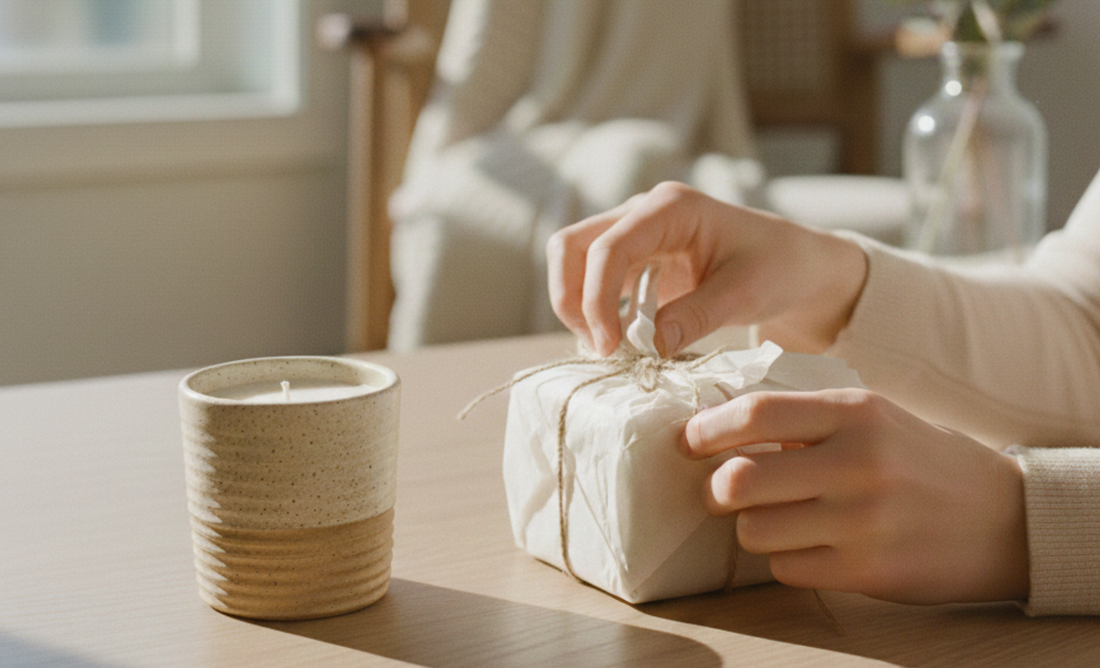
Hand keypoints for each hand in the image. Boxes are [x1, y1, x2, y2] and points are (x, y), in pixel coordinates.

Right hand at [546, 181, 867, 356]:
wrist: (797, 265)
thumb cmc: (779, 267)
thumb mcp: (746, 293)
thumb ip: (697, 316)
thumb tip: (650, 348)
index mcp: (670, 207)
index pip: (609, 247)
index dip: (597, 298)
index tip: (610, 347)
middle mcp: (642, 212)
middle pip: (571, 246)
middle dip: (572, 298)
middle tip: (600, 348)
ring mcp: (634, 234)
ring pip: (573, 261)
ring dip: (577, 307)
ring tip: (610, 348)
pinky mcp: (634, 260)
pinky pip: (592, 281)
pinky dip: (593, 312)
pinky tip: (618, 342)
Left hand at [682, 389, 1029, 604]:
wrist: (1003, 518)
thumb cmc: (920, 460)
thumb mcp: (872, 416)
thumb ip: (806, 419)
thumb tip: (721, 427)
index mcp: (855, 412)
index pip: (755, 413)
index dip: (707, 429)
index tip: (688, 441)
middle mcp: (857, 462)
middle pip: (740, 479)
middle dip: (714, 489)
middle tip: (718, 491)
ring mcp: (863, 520)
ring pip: (754, 530)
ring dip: (750, 527)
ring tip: (773, 519)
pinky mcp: (868, 569)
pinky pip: (786, 567)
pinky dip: (784, 558)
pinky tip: (809, 545)